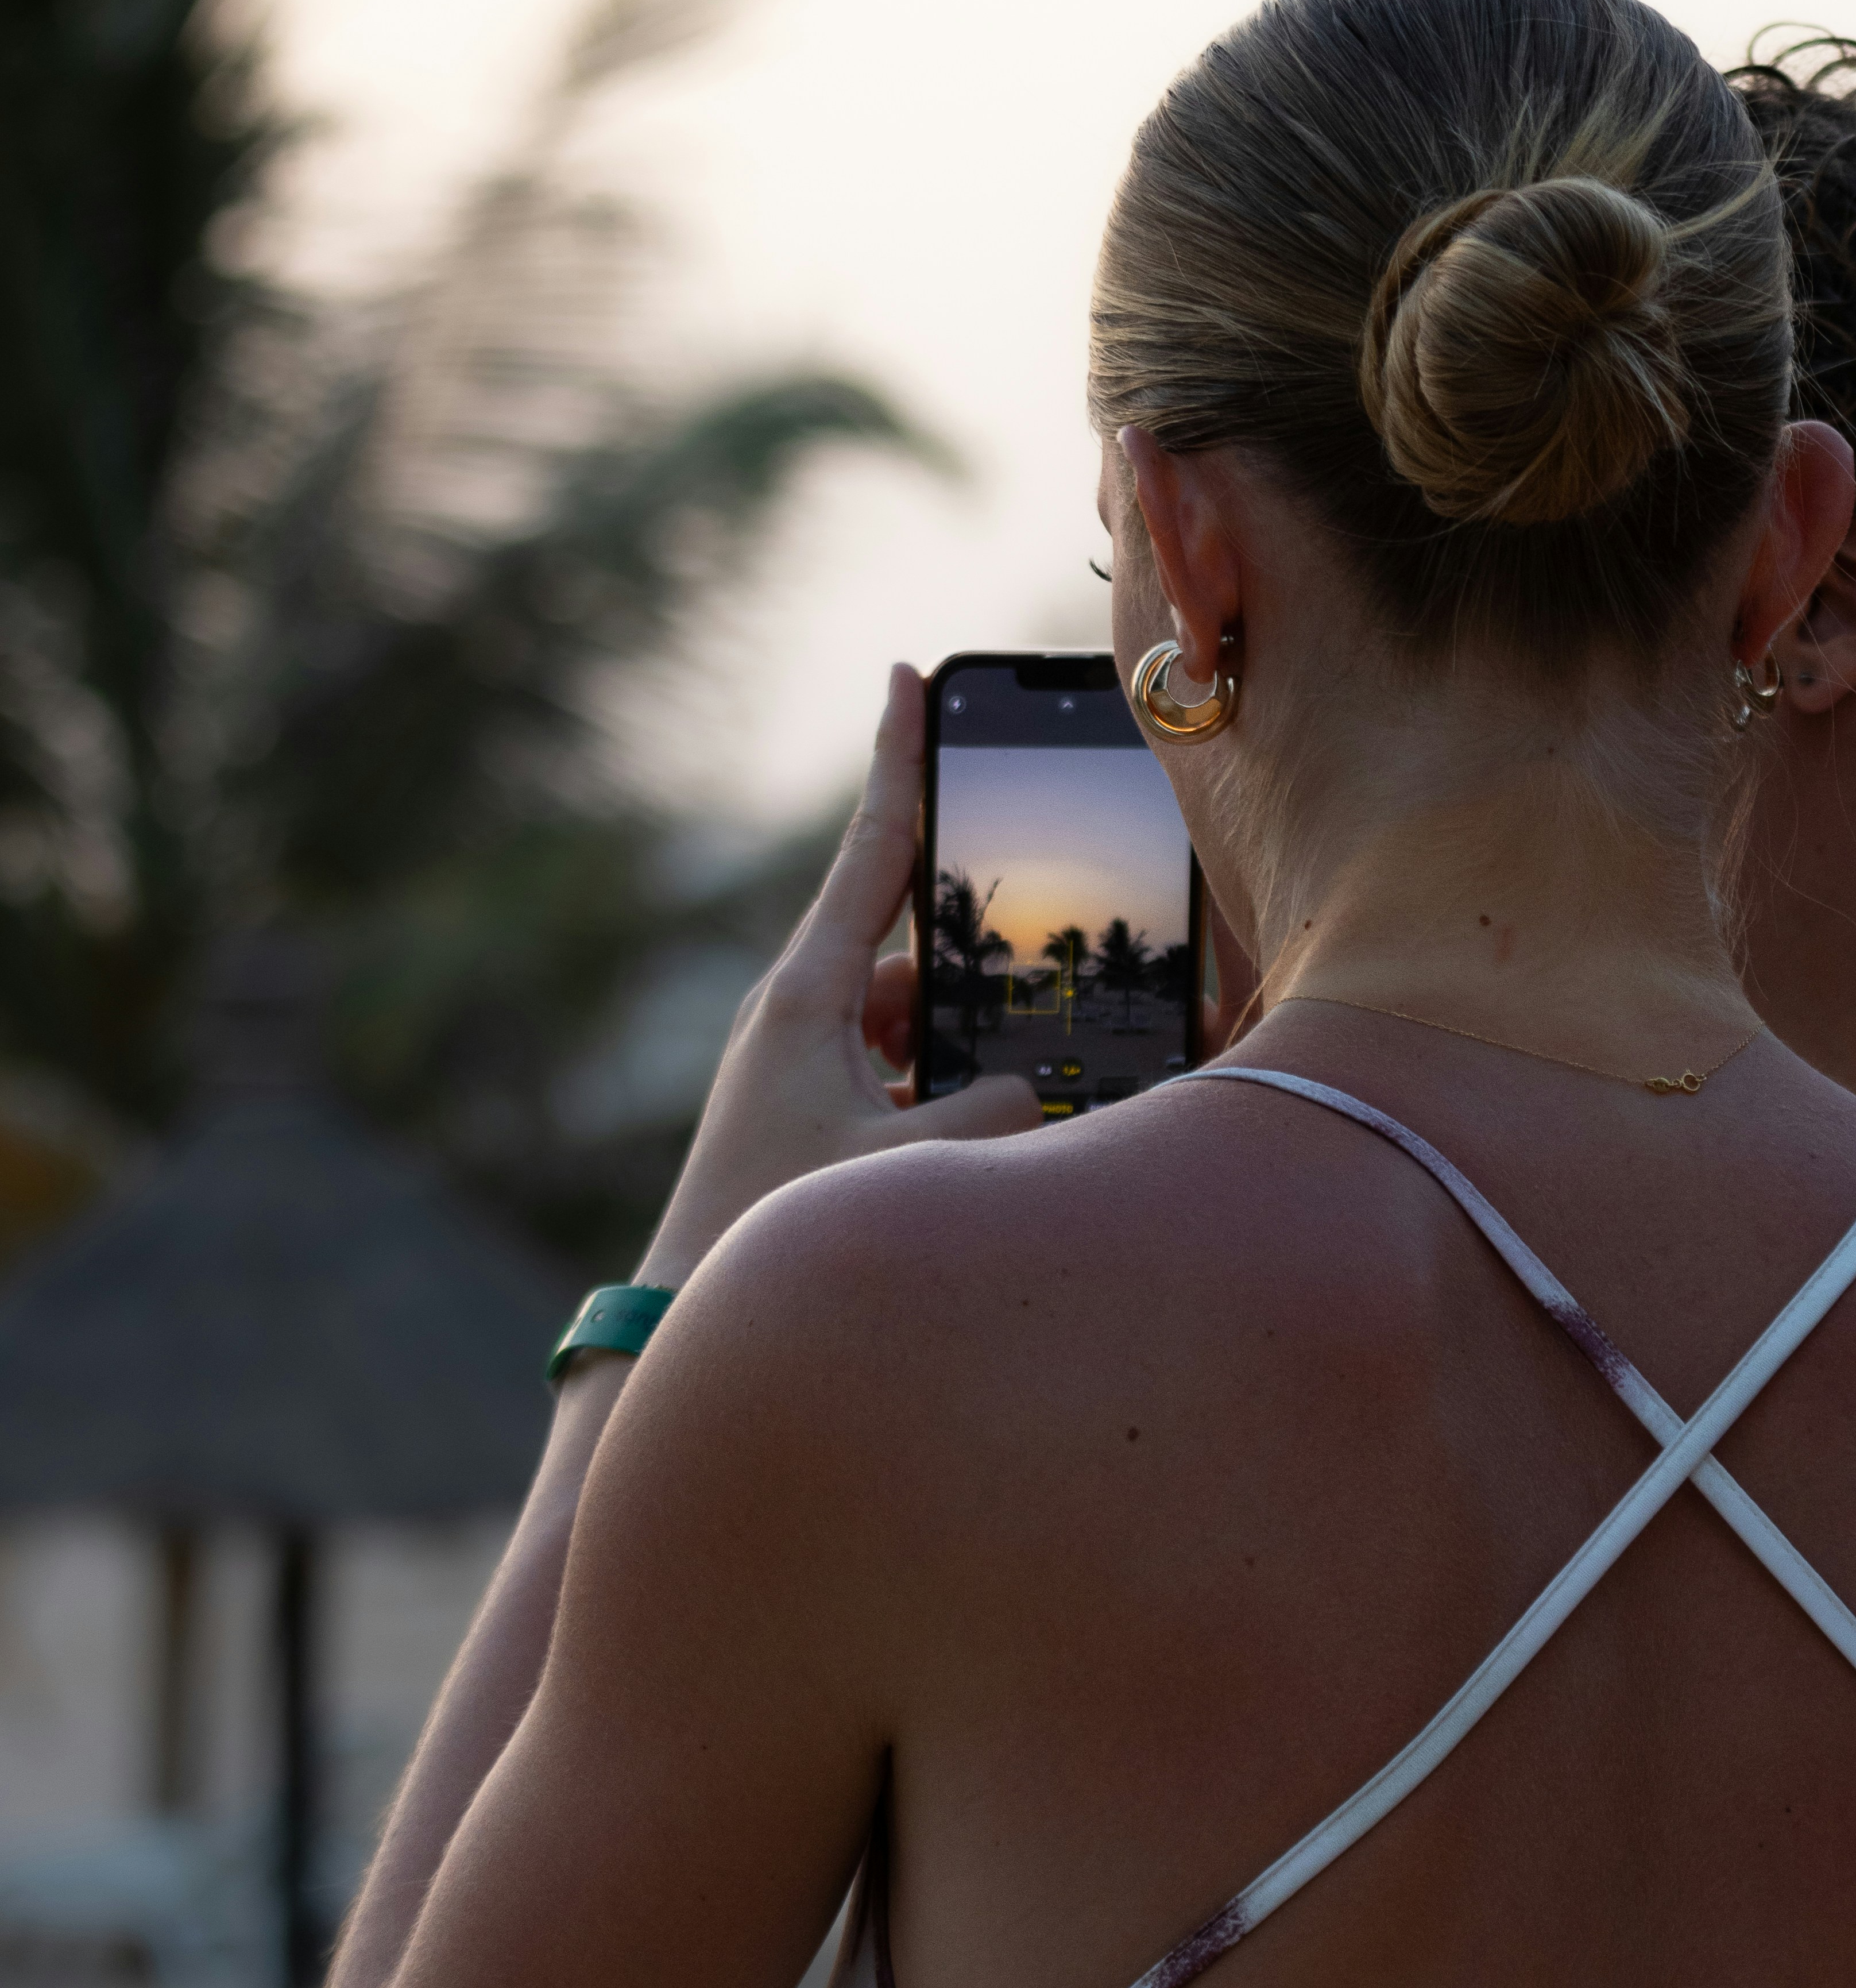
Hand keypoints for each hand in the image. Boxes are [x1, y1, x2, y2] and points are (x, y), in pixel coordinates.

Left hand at [637, 664, 1038, 1282]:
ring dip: (964, 1033)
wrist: (685, 1311)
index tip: (904, 676)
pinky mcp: (815, 1102)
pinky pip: (899, 1062)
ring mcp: (806, 1055)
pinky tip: (977, 1125)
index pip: (873, 847)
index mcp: (808, 991)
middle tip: (1038, 941)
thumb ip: (984, 1115)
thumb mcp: (896, 1166)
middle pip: (910, 935)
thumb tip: (1023, 1090)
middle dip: (974, 943)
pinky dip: (941, 1079)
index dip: (898, 758)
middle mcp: (803, 1007)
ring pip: (913, 1009)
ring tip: (1014, 1074)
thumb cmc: (770, 1226)